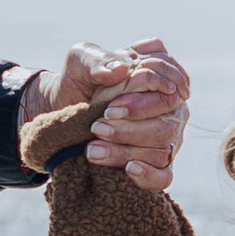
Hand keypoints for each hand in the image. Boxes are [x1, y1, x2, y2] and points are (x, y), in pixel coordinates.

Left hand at [25, 39, 191, 193]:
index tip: (109, 110)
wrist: (63, 107)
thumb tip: (120, 70)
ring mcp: (168, 134)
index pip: (170, 87)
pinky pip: (165, 175)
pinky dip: (149, 175)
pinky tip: (129, 170)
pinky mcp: (157, 162)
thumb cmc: (79, 79)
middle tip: (97, 128)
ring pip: (164, 148)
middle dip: (131, 128)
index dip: (142, 102)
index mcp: (160, 73)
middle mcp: (171, 104)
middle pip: (168, 121)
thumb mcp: (81, 61)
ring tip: (92, 150)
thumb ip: (98, 60)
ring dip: (127, 151)